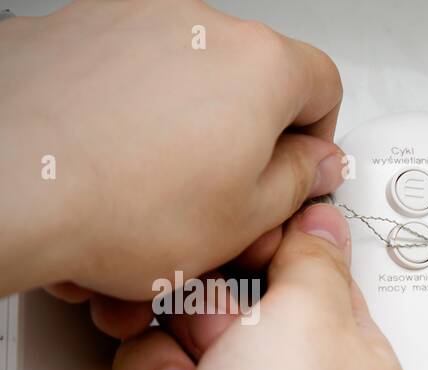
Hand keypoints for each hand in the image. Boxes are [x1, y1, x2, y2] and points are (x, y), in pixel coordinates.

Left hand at [0, 0, 344, 299]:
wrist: (7, 183)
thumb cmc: (118, 202)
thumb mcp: (248, 220)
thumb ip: (299, 183)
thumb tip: (312, 166)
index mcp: (261, 65)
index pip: (323, 87)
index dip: (316, 141)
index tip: (296, 175)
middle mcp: (198, 24)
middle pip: (248, 86)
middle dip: (241, 147)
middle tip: (223, 204)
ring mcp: (130, 19)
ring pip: (180, 87)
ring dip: (178, 142)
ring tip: (149, 203)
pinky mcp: (73, 30)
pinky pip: (122, 81)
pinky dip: (122, 125)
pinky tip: (105, 175)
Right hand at [90, 202, 409, 369]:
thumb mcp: (311, 314)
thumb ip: (311, 257)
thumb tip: (322, 223)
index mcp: (341, 356)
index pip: (289, 280)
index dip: (250, 266)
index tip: (234, 267)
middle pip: (207, 319)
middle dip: (193, 330)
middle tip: (213, 350)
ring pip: (154, 367)